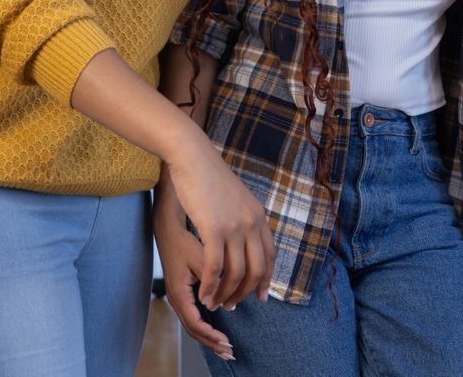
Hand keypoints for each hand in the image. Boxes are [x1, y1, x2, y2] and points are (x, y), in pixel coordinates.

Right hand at [154, 207, 235, 359]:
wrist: (168, 230)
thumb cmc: (185, 242)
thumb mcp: (202, 259)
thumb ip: (214, 279)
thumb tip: (229, 300)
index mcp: (179, 294)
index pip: (196, 323)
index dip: (211, 335)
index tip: (227, 341)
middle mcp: (176, 300)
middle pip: (194, 330)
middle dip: (211, 342)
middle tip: (229, 352)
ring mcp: (178, 298)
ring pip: (193, 326)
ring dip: (209, 337)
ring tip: (225, 346)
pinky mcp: (183, 293)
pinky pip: (193, 317)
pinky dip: (206, 326)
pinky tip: (217, 329)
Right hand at [164, 136, 274, 311]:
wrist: (193, 157)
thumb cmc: (209, 176)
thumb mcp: (236, 198)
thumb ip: (243, 218)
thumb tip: (245, 237)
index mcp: (258, 216)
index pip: (269, 256)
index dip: (266, 280)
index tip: (261, 297)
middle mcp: (251, 223)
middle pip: (256, 270)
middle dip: (245, 293)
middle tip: (232, 306)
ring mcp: (234, 227)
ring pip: (236, 274)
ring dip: (226, 294)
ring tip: (214, 303)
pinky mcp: (214, 229)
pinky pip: (215, 268)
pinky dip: (211, 286)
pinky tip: (203, 295)